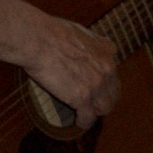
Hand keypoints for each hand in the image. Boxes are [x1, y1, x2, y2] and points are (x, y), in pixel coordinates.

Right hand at [23, 14, 119, 129]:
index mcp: (106, 51)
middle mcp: (107, 68)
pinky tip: (79, 122)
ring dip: (96, 112)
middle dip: (104, 98)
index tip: (96, 84)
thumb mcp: (78, 31)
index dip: (104, 80)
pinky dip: (83, 122)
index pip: (113, 72)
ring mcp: (97, 84)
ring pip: (105, 107)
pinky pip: (89, 118)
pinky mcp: (83, 98)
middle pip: (113, 92)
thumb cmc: (50, 31)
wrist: (38, 39)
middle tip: (93, 103)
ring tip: (87, 114)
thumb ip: (88, 42)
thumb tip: (83, 45)